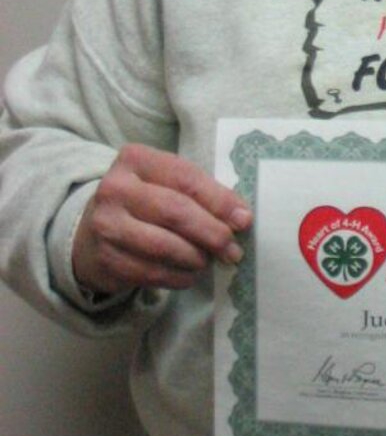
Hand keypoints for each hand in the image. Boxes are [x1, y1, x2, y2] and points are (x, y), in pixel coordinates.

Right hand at [72, 144, 252, 295]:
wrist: (91, 233)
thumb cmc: (142, 203)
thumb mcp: (166, 184)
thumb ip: (201, 193)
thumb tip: (241, 217)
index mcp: (135, 159)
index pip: (186, 178)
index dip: (219, 200)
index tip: (244, 220)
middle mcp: (115, 188)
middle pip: (176, 212)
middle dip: (212, 233)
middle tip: (232, 250)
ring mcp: (106, 224)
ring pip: (164, 246)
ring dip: (195, 258)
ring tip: (209, 261)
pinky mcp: (104, 257)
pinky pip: (150, 272)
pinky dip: (177, 276)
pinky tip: (188, 275)